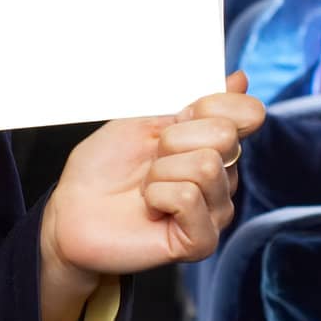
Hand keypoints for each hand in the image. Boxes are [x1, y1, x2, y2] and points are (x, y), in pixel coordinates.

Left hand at [41, 72, 265, 286]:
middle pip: (225, 135)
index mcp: (212, 144)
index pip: (247, 112)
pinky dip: (157, 196)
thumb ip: (193, 102)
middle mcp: (223, 177)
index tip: (175, 117)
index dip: (209, 106)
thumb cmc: (105, 166)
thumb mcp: (144, 120)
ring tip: (147, 187)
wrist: (73, 210)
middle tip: (151, 159)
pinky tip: (150, 208)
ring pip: (206, 166)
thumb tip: (239, 79)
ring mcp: (216, 211)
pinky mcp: (201, 241)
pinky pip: (189, 198)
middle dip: (174, 139)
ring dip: (160, 171)